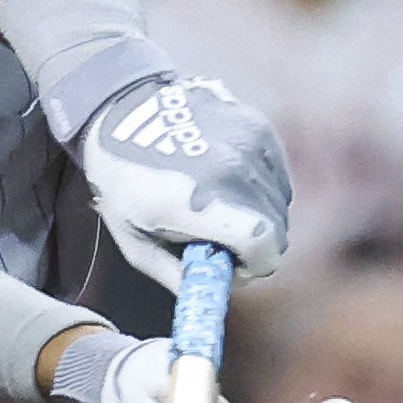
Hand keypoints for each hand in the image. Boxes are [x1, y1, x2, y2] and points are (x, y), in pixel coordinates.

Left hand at [74, 76, 290, 287]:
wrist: (123, 108)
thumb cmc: (124, 180)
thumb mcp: (134, 240)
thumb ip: (175, 275)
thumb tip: (210, 294)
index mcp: (196, 202)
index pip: (264, 245)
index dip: (256, 265)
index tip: (234, 265)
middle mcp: (231, 171)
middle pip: (277, 230)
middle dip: (255, 244)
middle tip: (221, 238)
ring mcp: (249, 144)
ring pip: (280, 202)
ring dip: (258, 213)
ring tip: (219, 204)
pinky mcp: (258, 127)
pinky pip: (277, 175)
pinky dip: (260, 186)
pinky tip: (227, 179)